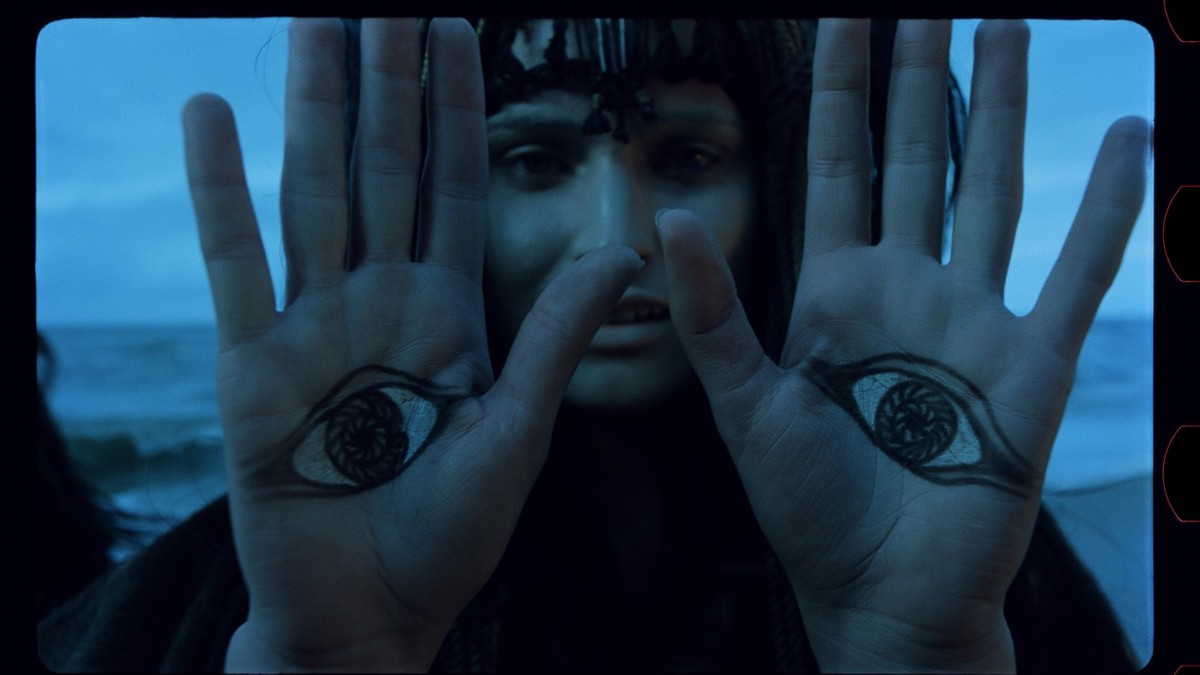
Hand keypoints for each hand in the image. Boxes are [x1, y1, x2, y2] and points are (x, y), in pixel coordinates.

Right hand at [184, 18, 640, 670]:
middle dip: (387, 84)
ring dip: (312, 110)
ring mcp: (312, 327)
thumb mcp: (517, 434)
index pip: (453, 187)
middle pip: (383, 171)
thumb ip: (553, 339)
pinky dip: (217, 191)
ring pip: (312, 193)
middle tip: (385, 1)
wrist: (370, 614)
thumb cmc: (450, 538)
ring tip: (312, 25)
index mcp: (447, 313)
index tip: (459, 31)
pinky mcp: (250, 367)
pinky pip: (233, 263)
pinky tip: (210, 114)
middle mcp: (378, 302)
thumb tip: (619, 255)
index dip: (456, 110)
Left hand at [659, 19, 1146, 670]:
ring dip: (1002, 109)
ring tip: (1008, 28)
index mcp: (832, 291)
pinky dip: (1108, 208)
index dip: (840, 90)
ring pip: (993, 186)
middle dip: (921, 75)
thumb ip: (712, 314)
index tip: (842, 17)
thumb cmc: (808, 510)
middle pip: (918, 156)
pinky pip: (1077, 269)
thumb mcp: (743, 407)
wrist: (885, 592)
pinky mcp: (1032, 362)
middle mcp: (905, 288)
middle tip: (930, 2)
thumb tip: (665, 219)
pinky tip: (1130, 139)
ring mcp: (973, 317)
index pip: (838, 164)